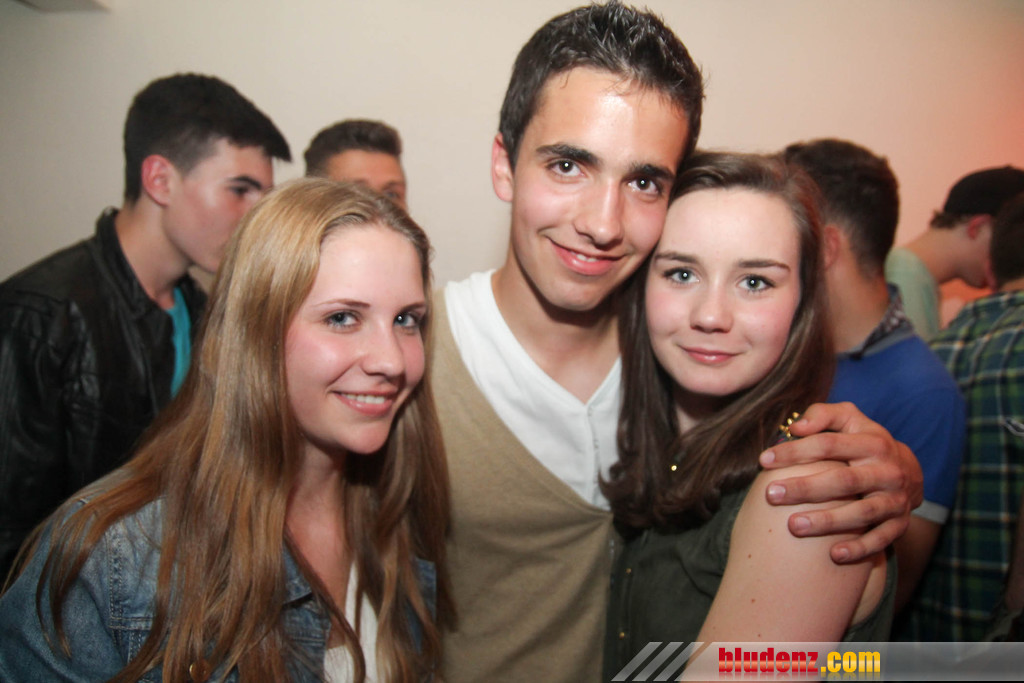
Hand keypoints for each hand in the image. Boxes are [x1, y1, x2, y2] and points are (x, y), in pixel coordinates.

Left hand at [758, 402, 922, 563]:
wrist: (908, 471)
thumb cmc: (863, 441)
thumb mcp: (849, 419)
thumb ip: (822, 415)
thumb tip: (795, 427)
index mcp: (872, 443)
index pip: (829, 445)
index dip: (796, 451)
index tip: (764, 460)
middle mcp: (887, 471)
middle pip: (844, 480)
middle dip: (806, 488)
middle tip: (771, 494)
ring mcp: (896, 499)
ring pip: (862, 512)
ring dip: (828, 521)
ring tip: (793, 526)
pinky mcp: (900, 524)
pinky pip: (881, 539)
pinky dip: (860, 548)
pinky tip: (833, 556)